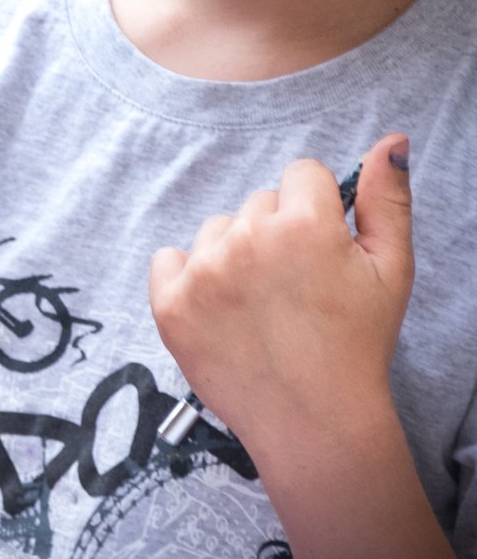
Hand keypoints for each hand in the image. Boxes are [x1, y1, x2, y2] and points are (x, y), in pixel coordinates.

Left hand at [150, 133, 413, 452]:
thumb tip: (391, 140)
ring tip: (260, 305)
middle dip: (276, 234)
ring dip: (233, 256)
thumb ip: (387, 198)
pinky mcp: (169, 304)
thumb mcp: (391, 267)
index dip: (315, 213)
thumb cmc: (356, 343)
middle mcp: (246, 239)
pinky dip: (186, 278)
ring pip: (215, 231)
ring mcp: (202, 272)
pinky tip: (218, 308)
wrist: (311, 418)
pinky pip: (167, 259)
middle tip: (293, 289)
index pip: (300, 175)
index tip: (319, 252)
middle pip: (257, 203)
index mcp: (303, 224)